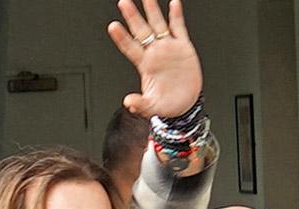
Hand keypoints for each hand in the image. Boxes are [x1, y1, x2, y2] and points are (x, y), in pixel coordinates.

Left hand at [107, 0, 202, 117]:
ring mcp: (168, 48)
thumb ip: (140, 104)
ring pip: (158, 25)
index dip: (122, 38)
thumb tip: (128, 102)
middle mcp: (155, 53)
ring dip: (152, 10)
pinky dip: (176, 16)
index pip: (130, 48)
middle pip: (141, 31)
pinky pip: (179, 28)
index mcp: (145, 65)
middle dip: (133, 17)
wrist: (186, 104)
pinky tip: (174, 4)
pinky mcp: (183, 47)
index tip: (113, 26)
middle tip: (124, 2)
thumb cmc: (167, 105)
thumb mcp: (152, 107)